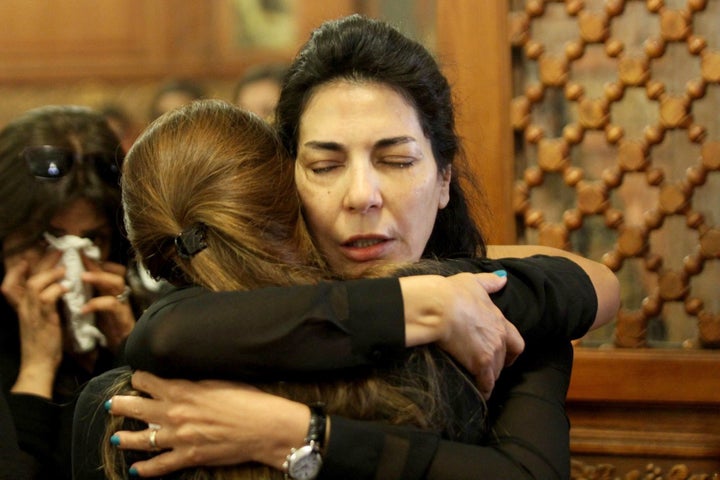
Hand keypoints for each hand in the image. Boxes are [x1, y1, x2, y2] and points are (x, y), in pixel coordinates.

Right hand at [1, 250, 66, 396]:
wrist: (38, 365)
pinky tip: (68, 287)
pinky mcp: (43, 320)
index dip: (16, 271)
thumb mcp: (41, 321)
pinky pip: (47, 298)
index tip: (27, 259)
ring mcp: (31, 313)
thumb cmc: (43, 344)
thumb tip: (58, 289)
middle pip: (26, 278)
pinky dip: (58, 289)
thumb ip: (45, 306)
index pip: (9, 285)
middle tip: (56, 251)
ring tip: (64, 268)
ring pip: (35, 284)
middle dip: (41, 262)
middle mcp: (23, 309)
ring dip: (51, 273)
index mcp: (21, 309)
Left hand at [81, 256, 134, 351]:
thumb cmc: (102, 334)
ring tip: (82, 277)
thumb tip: (61, 285)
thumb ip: (80, 299)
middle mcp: (117, 296)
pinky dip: (98, 303)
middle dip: (97, 264)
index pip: (105, 269)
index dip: (92, 260)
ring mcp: (122, 306)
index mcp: (108, 293)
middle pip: (115, 271)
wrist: (118, 355)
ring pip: (117, 283)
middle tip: (79, 258)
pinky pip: (113, 305)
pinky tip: (84, 308)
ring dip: (100, 277)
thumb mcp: (89, 312)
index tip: (75, 252)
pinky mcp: (123, 318)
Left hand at [108, 371, 308, 476]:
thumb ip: (194, 381)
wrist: (263, 426)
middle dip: (122, 405)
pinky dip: (145, 469)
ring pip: (142, 439)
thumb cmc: (247, 398)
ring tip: (116, 439)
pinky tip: (135, 470)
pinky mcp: (188, 456)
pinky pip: (160, 465)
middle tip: (114, 404)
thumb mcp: (218, 379)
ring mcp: (179, 437)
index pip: (148, 382)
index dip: (140, 379)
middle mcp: (174, 413)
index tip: (138, 379)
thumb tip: (182, 379)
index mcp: (182, 389)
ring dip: (126, 438)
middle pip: (137, 408)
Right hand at [400, 272, 523, 397]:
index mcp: (500, 319)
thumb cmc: (453, 292)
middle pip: (505, 359)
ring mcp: (492, 352)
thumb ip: (490, 283)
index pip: (516, 341)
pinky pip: (486, 383)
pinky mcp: (480, 364)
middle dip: (498, 366)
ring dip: (489, 378)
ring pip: (496, 372)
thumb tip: (503, 279)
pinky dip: (484, 390)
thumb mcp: (473, 282)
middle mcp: (500, 337)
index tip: (506, 357)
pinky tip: (480, 395)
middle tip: (487, 370)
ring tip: (479, 382)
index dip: (511, 351)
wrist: (440, 306)